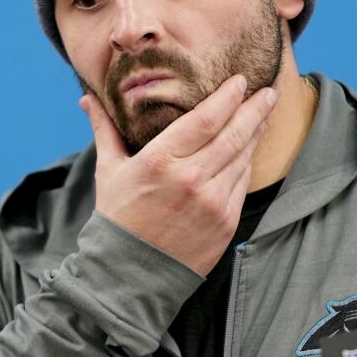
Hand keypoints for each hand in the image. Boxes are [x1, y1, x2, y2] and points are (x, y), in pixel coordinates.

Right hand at [79, 74, 277, 276]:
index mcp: (161, 161)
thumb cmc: (118, 218)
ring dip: (256, 133)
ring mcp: (212, 203)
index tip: (241, 80)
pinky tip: (250, 148)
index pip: (206, 119)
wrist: (129, 275)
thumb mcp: (109, 170)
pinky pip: (242, 183)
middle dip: (255, 109)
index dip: (228, 97)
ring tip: (264, 114)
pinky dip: (248, 162)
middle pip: (234, 134)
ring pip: (243, 158)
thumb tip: (87, 98)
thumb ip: (105, 129)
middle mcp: (191, 180)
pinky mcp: (226, 223)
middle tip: (269, 91)